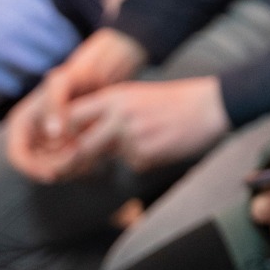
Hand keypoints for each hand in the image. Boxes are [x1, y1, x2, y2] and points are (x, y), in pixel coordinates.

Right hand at [5, 30, 151, 181]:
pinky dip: (79, 163)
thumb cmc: (77, 73)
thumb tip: (53, 133)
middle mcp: (31, 133)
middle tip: (78, 168)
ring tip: (89, 160)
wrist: (98, 74)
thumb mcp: (62, 82)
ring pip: (52, 166)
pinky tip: (96, 157)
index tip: (52, 174)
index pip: (17, 156)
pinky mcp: (66, 142)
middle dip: (54, 170)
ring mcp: (48, 139)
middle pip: (36, 165)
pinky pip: (68, 161)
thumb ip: (55, 104)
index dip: (31, 168)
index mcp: (21, 122)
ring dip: (68, 169)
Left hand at [62, 77, 228, 172]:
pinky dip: (144, 158)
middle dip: (70, 163)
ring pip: (110, 157)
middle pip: (81, 146)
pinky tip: (163, 144)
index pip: (71, 118)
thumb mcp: (137, 96)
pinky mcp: (147, 152)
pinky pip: (134, 163)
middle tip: (59, 173)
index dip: (60, 135)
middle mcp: (119, 116)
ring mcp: (132, 135)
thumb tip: (82, 134)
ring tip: (150, 138)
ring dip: (121, 155)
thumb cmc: (174, 101)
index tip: (58, 146)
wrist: (211, 106)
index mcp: (114, 97)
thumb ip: (109, 111)